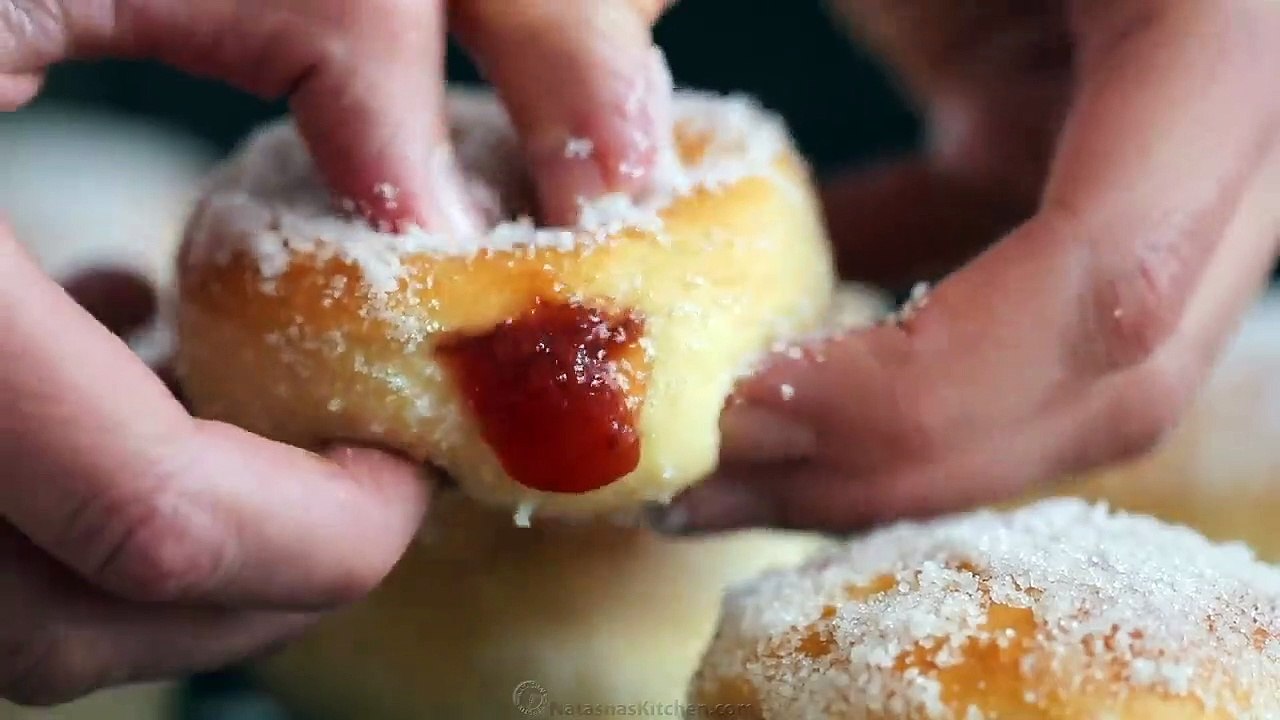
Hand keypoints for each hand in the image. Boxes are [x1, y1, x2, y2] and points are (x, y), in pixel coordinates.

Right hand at [0, 0, 673, 703]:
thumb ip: (326, 32)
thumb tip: (454, 191)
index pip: (156, 515)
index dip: (323, 528)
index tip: (412, 475)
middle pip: (76, 615)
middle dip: (255, 580)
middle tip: (357, 491)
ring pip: (21, 607)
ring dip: (166, 552)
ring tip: (249, 425)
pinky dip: (71, 479)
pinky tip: (126, 335)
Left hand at [656, 0, 1279, 532]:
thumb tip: (579, 208)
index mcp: (1210, 8)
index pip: (1114, 276)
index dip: (928, 393)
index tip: (732, 423)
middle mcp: (1228, 81)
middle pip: (1115, 359)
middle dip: (902, 458)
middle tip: (698, 489)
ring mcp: (1165, 107)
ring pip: (1076, 352)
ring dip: (894, 426)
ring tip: (717, 449)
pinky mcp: (1080, 106)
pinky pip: (1010, 271)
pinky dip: (894, 324)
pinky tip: (767, 328)